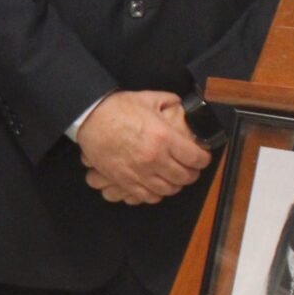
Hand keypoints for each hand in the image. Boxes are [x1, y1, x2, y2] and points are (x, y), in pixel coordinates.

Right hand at [78, 91, 211, 204]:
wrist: (90, 118)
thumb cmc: (118, 108)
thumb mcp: (149, 98)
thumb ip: (170, 102)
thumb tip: (182, 105)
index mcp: (164, 138)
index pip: (195, 158)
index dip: (204, 159)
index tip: (203, 157)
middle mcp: (155, 158)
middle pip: (184, 177)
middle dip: (192, 174)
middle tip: (191, 169)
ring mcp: (139, 172)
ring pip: (168, 189)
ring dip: (175, 185)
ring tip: (175, 179)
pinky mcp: (125, 180)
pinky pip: (147, 196)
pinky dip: (156, 194)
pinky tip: (157, 186)